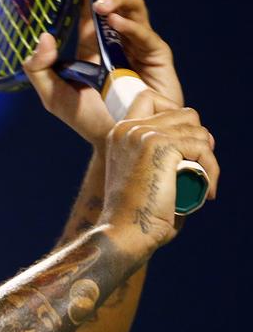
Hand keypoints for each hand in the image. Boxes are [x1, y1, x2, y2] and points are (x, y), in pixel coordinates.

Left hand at [23, 0, 182, 146]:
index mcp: (95, 38)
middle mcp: (119, 36)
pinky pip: (146, 36)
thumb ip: (38, 68)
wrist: (116, 144)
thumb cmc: (87, 119)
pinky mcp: (157, 59)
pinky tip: (116, 24)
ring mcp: (140, 45)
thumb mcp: (52, 95)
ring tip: (101, 4)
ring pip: (137, 6)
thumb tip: (43, 36)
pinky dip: (131, 26)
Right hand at [100, 92, 218, 256]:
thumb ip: (158, 155)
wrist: (124, 232)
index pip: (150, 99)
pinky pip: (202, 147)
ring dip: (208, 155)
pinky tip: (207, 192)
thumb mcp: (142, 174)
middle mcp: (128, 129)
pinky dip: (212, 169)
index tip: (183, 147)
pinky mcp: (161, 146)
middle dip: (198, 138)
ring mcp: (143, 135)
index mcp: (119, 133)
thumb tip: (201, 139)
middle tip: (200, 167)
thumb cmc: (137, 214)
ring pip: (196, 129)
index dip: (174, 115)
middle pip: (182, 112)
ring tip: (203, 182)